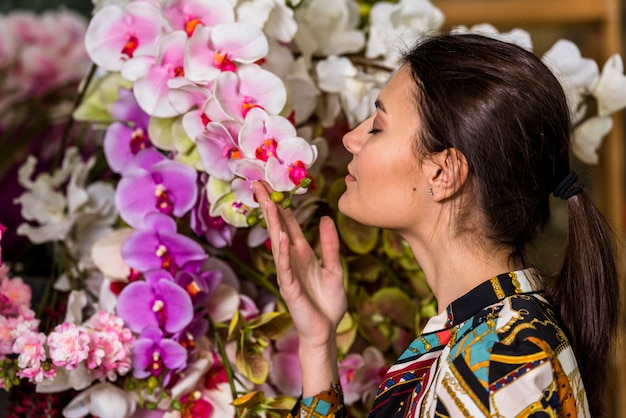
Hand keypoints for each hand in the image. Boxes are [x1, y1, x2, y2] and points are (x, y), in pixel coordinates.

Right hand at [253, 182, 346, 348]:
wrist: (326, 330)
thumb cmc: (327, 302)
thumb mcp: (334, 267)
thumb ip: (329, 244)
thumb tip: (325, 218)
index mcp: (302, 253)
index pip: (289, 224)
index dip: (281, 205)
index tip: (271, 186)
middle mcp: (291, 260)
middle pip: (278, 228)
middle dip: (269, 207)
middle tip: (258, 185)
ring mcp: (288, 273)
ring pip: (277, 244)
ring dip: (273, 224)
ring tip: (268, 203)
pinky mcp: (289, 288)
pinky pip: (285, 267)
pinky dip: (282, 252)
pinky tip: (281, 237)